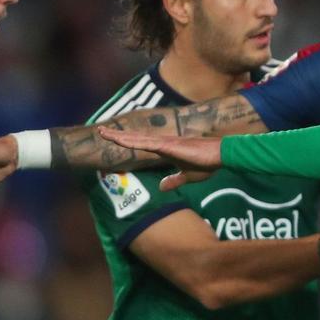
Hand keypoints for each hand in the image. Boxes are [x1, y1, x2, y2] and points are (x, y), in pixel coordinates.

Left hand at [97, 127, 221, 190]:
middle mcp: (162, 142)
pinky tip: (121, 140)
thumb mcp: (187, 176)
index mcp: (165, 149)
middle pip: (134, 138)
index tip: (113, 140)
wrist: (219, 155)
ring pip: (136, 139)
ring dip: (119, 136)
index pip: (141, 145)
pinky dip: (133, 141)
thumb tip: (162, 187)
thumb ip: (173, 180)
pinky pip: (146, 143)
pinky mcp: (168, 145)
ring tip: (103, 133)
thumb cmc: (206, 164)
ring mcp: (164, 142)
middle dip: (117, 135)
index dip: (127, 142)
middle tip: (100, 131)